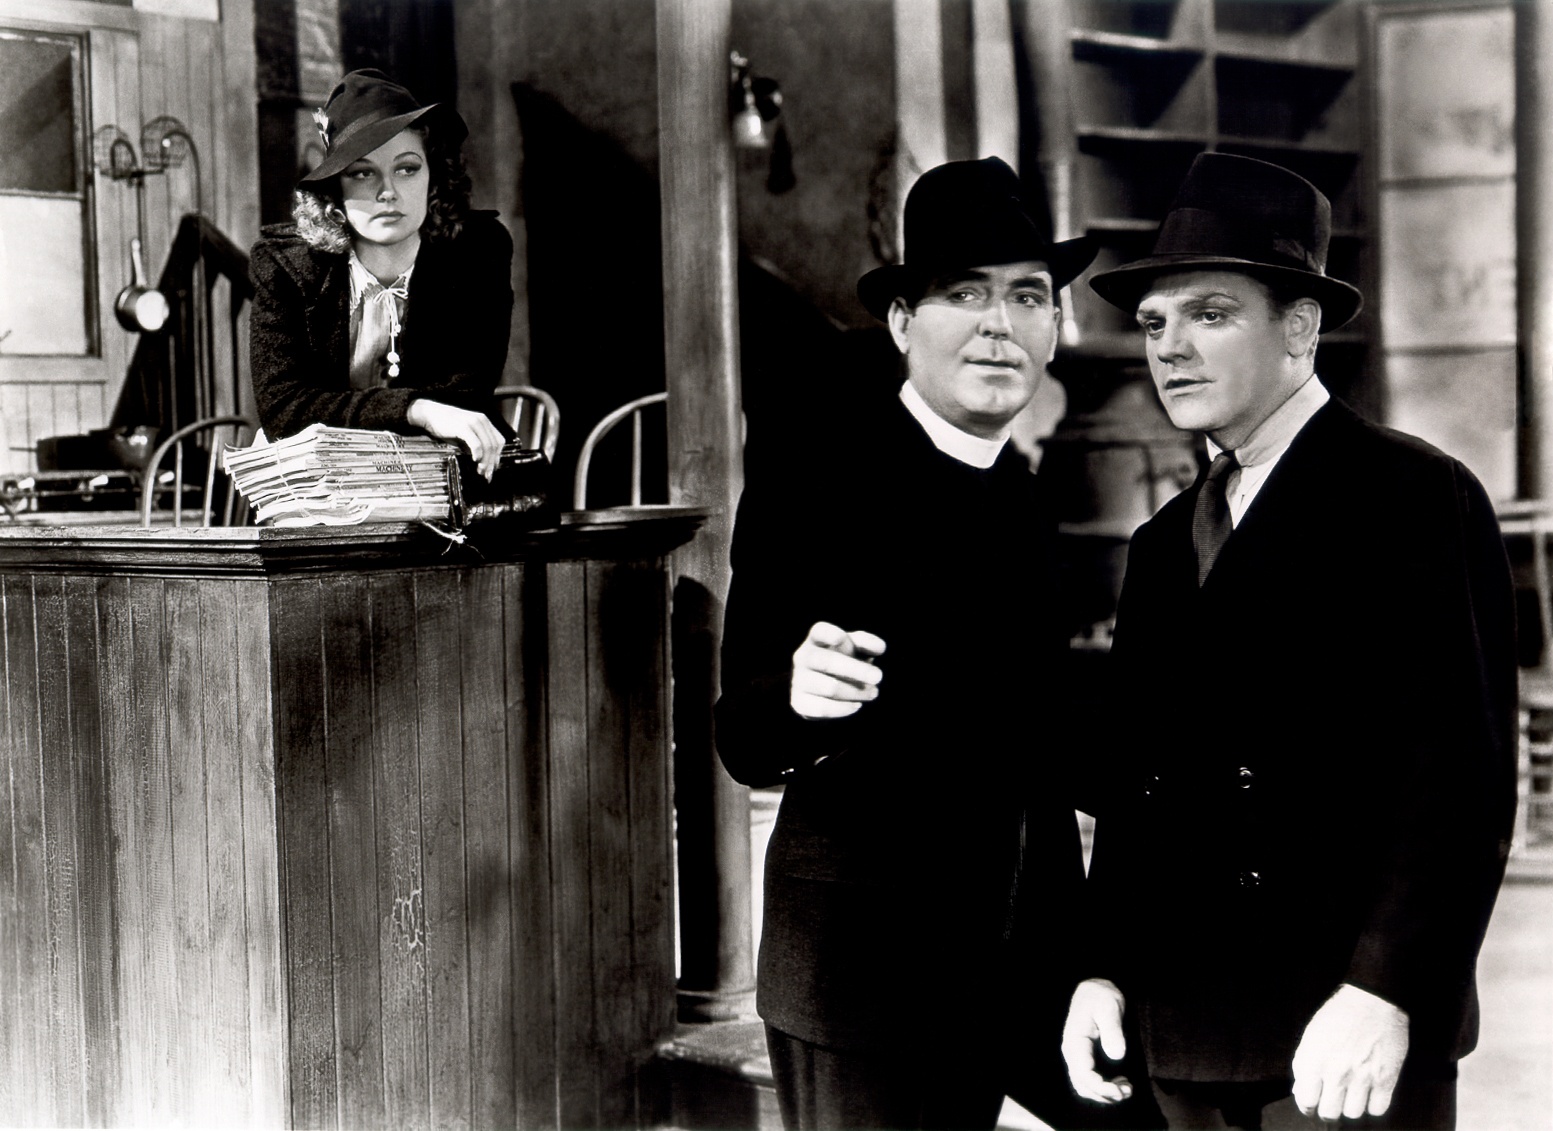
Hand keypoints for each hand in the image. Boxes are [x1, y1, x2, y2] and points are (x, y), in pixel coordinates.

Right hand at [407, 398, 504, 479]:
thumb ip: (475, 444)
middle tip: (487, 475)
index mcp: (484, 422)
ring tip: (480, 471)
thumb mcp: (465, 434)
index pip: (498, 441)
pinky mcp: (464, 427)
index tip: (493, 468)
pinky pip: (476, 443)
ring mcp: (474, 423)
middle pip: (494, 446)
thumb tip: (482, 461)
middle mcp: (482, 421)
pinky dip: (478, 453)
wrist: (430, 413)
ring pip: (487, 446)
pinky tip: (475, 460)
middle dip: (492, 463)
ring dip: (485, 461)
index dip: (497, 457)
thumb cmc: (446, 425)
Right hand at [789, 621, 886, 718]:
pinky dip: (845, 708)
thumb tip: (879, 647)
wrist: (821, 689)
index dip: (830, 635)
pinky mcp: (799, 703)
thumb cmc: (843, 660)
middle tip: (878, 677)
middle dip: (856, 670)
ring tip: (872, 693)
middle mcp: (803, 657)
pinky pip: (824, 708)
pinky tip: (856, 704)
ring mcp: (799, 680)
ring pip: (830, 688)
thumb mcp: (855, 647)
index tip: (840, 638)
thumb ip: (867, 643)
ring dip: (856, 692)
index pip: (820, 632)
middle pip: (827, 662)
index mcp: (816, 638)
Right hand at [1061, 978, 1134, 1104]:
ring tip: (1127, 1089)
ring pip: (1085, 1087)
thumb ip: (1112, 1030)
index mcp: (1075, 1042)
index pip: (1083, 1073)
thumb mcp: (1109, 1007)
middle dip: (1104, 1094)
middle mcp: (1073, 1053)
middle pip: (1083, 1085)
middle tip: (1128, 1090)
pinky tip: (1121, 1082)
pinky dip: (1104, 1088)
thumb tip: (1116, 1055)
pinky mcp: (1086, 1058)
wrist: (1096, 990)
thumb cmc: (1101, 996)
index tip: (1120, 1090)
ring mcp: (1078, 1057)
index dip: (1100, 1087)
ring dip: (1105, 1094)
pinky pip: (1090, 1081)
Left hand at [1292, 983, 1409, 1121]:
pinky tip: (1369, 1094)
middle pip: (1330, 1113)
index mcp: (1315, 1060)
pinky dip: (1373, 1106)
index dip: (1307, 1106)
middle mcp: (1337, 1072)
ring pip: (1354, 1115)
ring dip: (1351, 1107)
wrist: (1372, 1002)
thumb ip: (1303, 1065)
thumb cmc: (1338, 1015)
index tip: (1312, 1104)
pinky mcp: (1386, 1079)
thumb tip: (1300, 1092)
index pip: (1306, 1101)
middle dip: (1328, 1110)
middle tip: (1331, 1101)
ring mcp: (1363, 1077)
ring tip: (1350, 1095)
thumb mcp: (1311, 1035)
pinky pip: (1378, 1110)